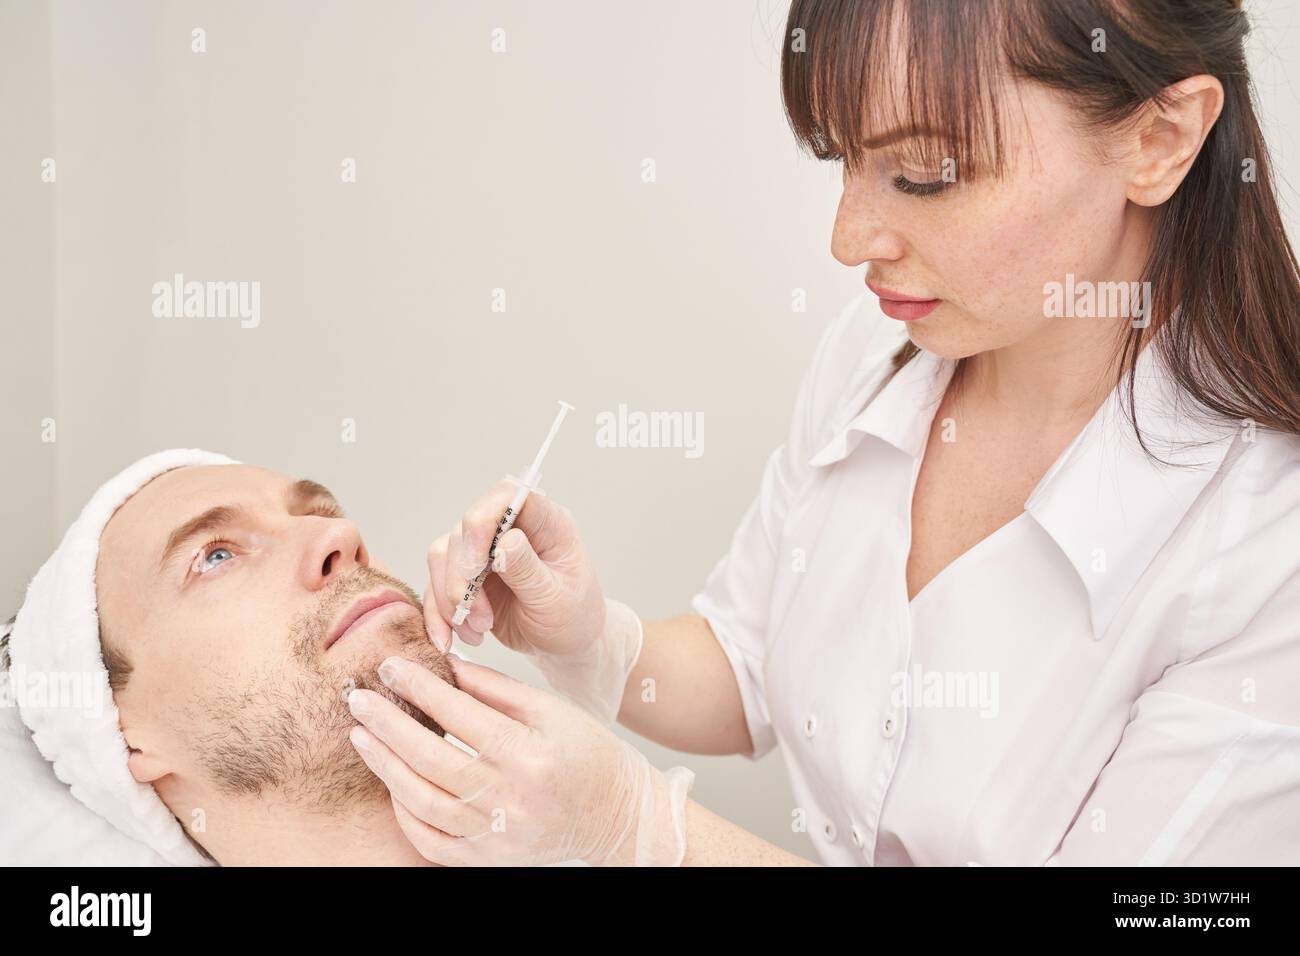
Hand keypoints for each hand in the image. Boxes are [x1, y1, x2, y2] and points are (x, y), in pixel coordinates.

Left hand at [346, 654, 693, 865]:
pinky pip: (431, 840)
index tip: (388, 666)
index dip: (418, 687)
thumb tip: (444, 665)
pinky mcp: (488, 860)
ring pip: (422, 800)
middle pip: (430, 757)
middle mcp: (510, 798)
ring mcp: (497, 835)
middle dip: (386, 724)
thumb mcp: (552, 710)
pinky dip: (405, 812)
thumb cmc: (590, 755)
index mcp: (529, 753)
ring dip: (385, 766)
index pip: (458, 713)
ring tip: (362, 737)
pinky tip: (391, 783)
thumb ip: (496, 688)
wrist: (619, 817)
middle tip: (357, 698)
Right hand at [424, 479, 604, 655]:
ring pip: (442, 555)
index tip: (477, 566)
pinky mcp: (468, 576)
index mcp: (545, 524)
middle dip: (462, 578)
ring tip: (478, 631)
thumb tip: (506, 540)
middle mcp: (511, 529)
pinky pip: (436, 585)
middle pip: (464, 531)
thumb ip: (528, 570)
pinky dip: (439, 614)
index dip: (482, 521)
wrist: (565, 645)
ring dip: (451, 599)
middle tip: (481, 619)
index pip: (506, 496)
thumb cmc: (573, 617)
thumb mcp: (556, 598)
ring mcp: (486, 550)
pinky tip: (451, 638)